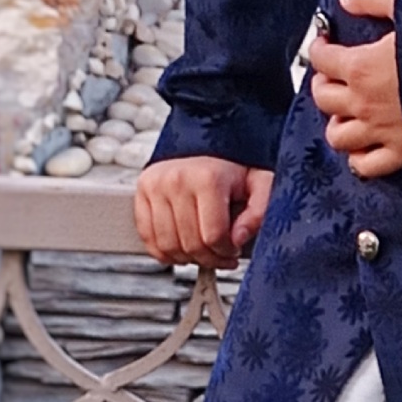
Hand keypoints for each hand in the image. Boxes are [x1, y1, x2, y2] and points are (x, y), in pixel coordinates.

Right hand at [132, 157, 273, 268]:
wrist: (204, 143)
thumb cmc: (231, 168)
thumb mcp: (259, 184)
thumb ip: (259, 212)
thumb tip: (239, 238)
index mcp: (208, 178)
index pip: (214, 236)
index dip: (227, 251)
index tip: (234, 248)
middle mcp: (177, 180)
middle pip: (191, 244)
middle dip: (210, 258)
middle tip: (221, 254)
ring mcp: (155, 186)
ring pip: (168, 246)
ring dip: (188, 258)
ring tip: (203, 251)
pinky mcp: (142, 192)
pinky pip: (148, 238)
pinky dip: (165, 252)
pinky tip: (182, 249)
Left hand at [310, 0, 401, 178]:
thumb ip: (374, 0)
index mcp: (362, 67)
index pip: (322, 60)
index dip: (319, 48)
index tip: (325, 43)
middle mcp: (365, 103)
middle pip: (324, 99)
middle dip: (322, 83)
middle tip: (331, 74)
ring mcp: (383, 131)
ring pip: (338, 136)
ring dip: (336, 121)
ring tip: (346, 109)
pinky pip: (367, 166)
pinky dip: (358, 157)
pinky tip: (365, 143)